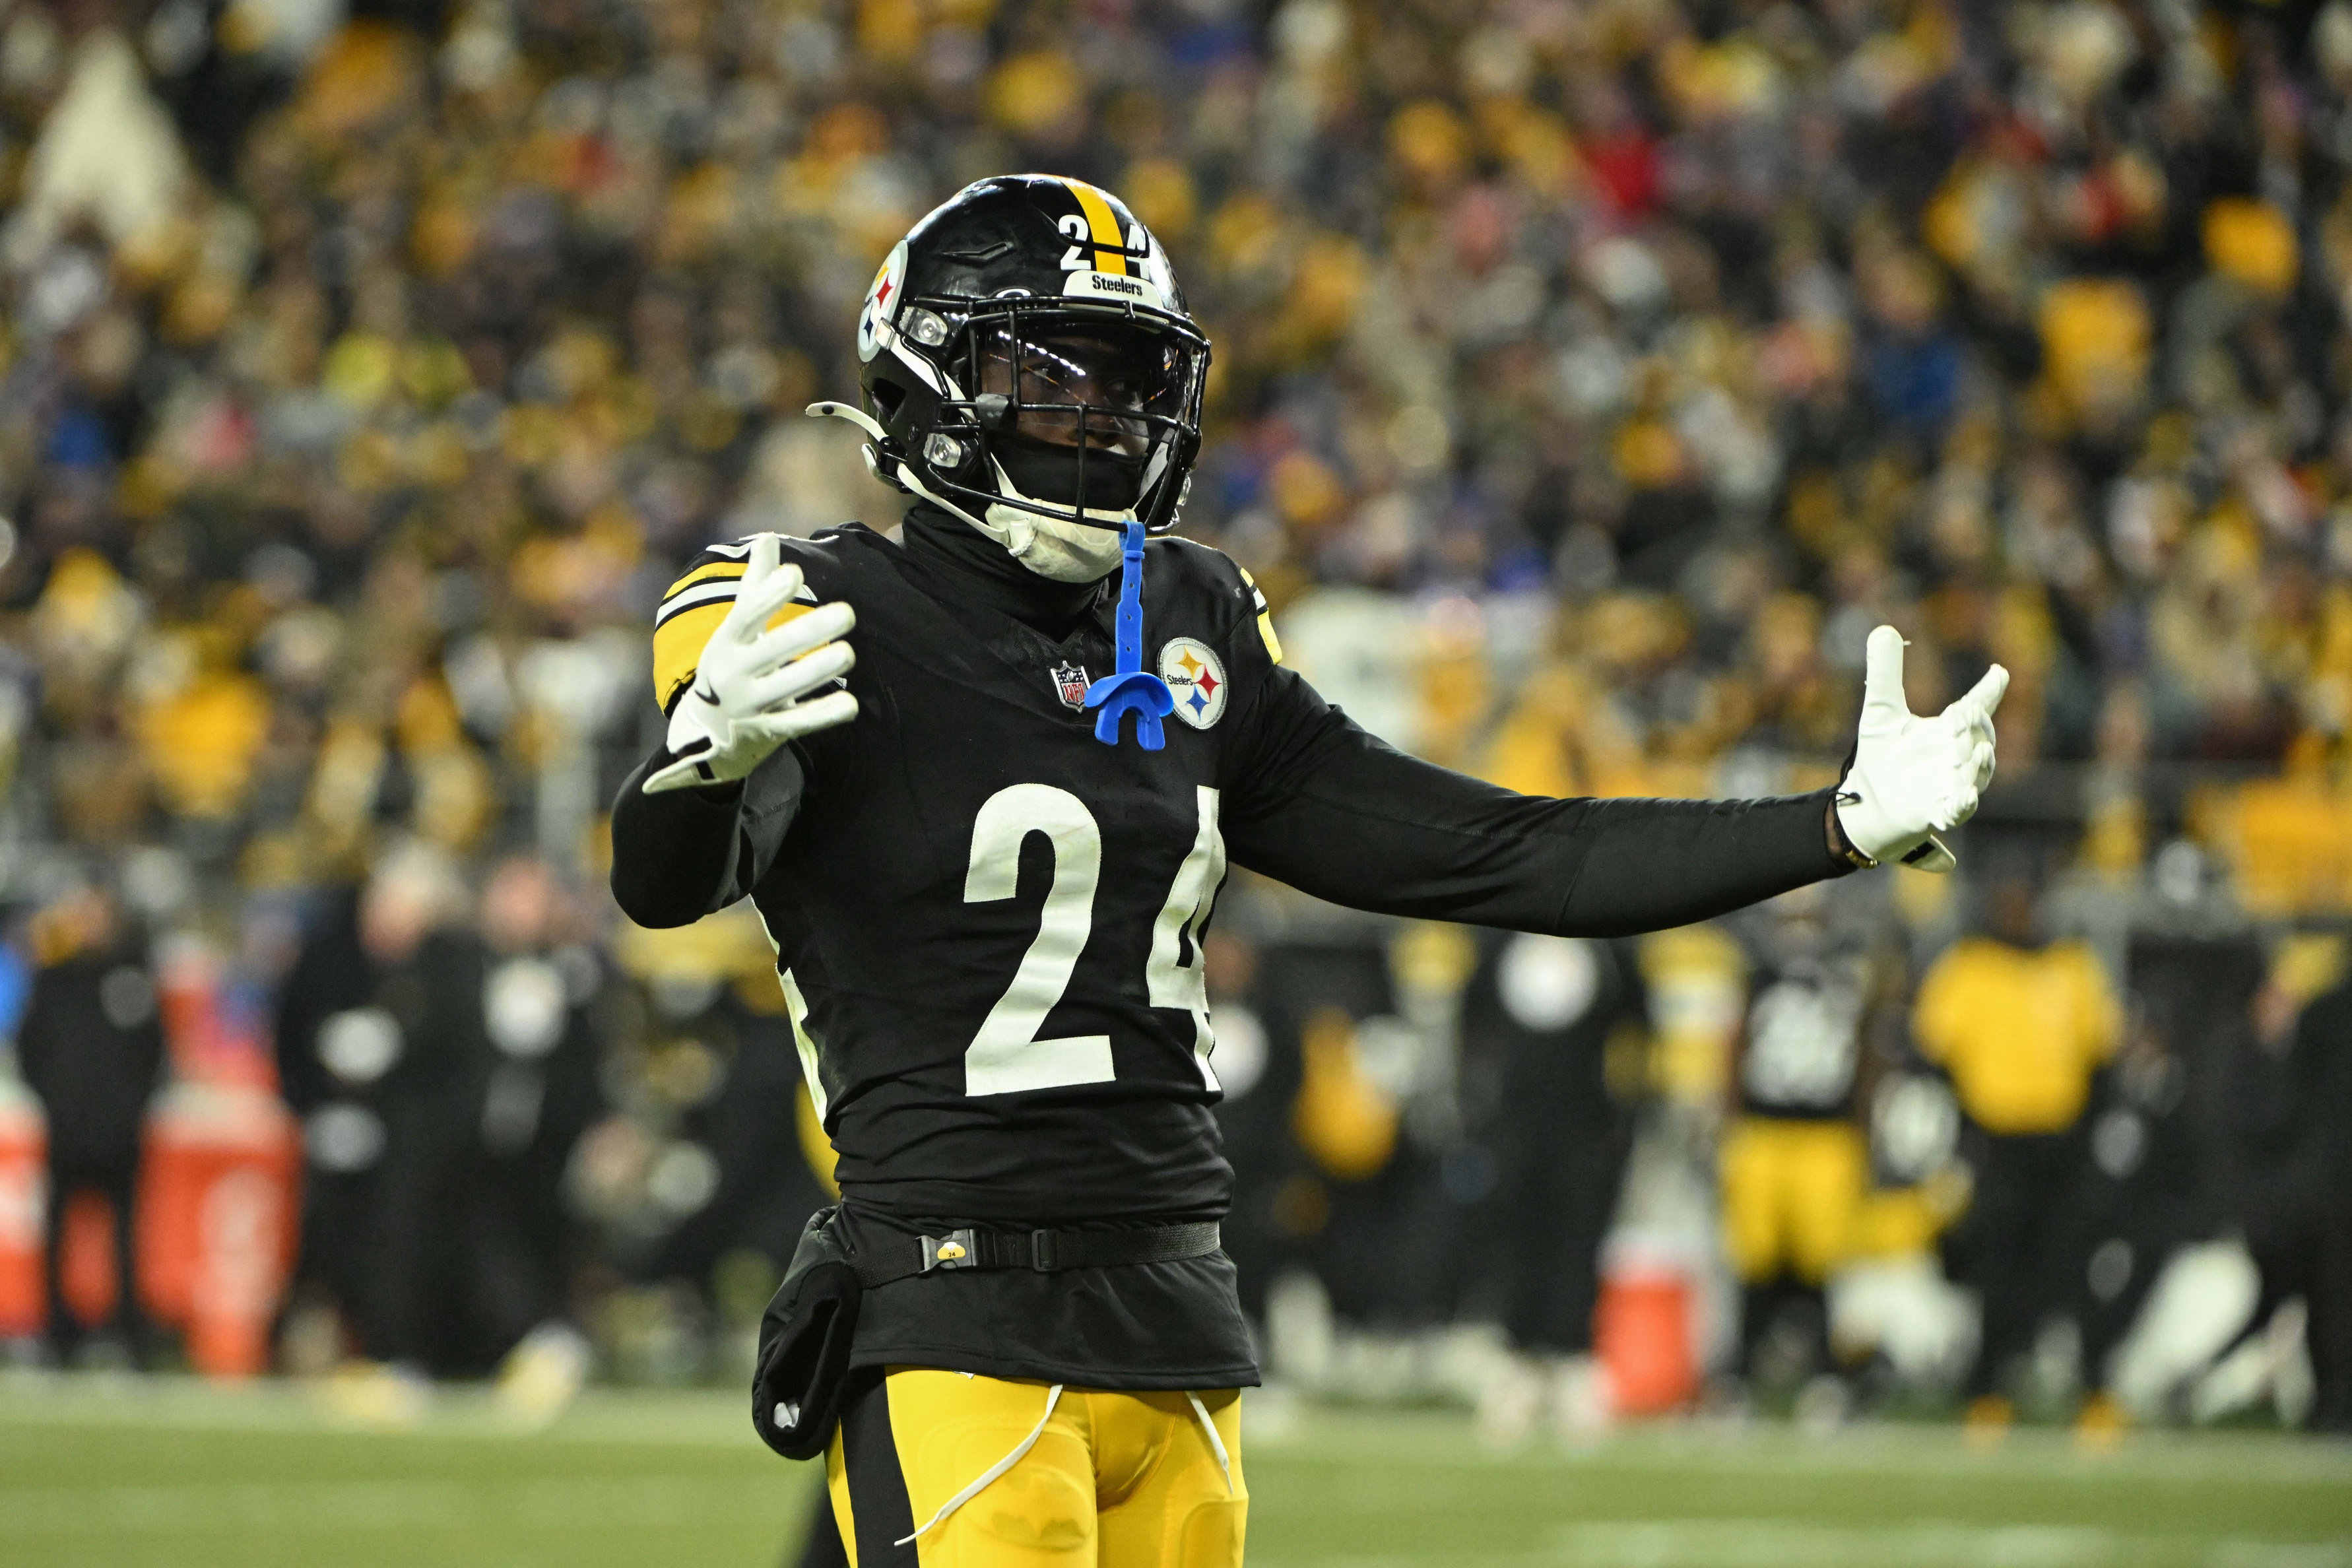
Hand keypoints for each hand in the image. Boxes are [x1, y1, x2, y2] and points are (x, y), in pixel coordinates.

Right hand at [644, 534, 858, 793]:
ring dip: (817, 671)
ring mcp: (748, 705)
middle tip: (847, 613)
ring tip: (848, 653)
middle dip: (808, 631)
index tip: (795, 573)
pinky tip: (849, 704)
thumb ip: (756, 585)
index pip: (745, 614)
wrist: (706, 732)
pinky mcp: (765, 732)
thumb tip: (768, 538)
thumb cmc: (731, 664)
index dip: (768, 595)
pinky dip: (821, 715)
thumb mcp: (735, 628)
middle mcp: (733, 672)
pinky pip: (795, 723)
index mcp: (726, 642)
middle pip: (771, 650)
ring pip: (785, 687)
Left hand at [1834, 626, 2006, 872]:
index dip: (1988, 691)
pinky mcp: (1939, 812)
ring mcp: (1952, 785)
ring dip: (1979, 762)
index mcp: (1949, 730)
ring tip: (1976, 748)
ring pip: (1977, 773)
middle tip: (1966, 712)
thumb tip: (1884, 629)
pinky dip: (1963, 804)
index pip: (1976, 707)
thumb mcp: (1881, 712)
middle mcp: (1957, 756)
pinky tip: (1964, 795)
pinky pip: (1958, 809)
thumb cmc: (1882, 757)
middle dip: (1976, 726)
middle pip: (1980, 738)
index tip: (1998, 672)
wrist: (1867, 804)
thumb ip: (1886, 674)